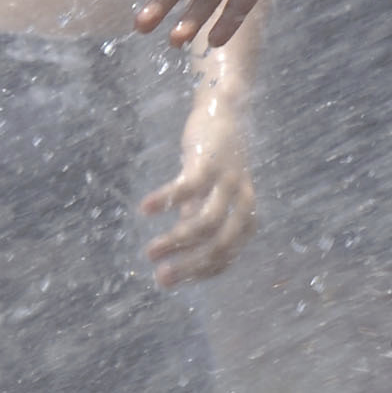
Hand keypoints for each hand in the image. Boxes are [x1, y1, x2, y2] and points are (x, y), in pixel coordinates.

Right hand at [141, 122, 257, 286]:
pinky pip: (188, 187)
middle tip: (160, 278)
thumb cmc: (218, 159)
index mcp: (246, 217)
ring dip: (176, 242)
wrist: (226, 111)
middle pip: (219, 246)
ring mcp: (228, 182)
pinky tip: (145, 210)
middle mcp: (243, 202)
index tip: (170, 281)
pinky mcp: (211, 162)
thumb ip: (198, 219)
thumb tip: (180, 250)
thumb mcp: (212, 195)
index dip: (197, 273)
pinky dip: (166, 200)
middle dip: (189, 267)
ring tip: (149, 252)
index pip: (224, 257)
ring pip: (205, 223)